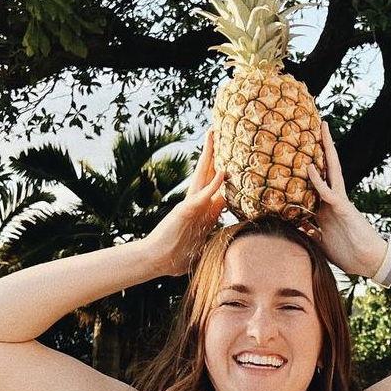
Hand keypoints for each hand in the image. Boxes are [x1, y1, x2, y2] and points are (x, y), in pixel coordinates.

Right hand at [148, 129, 226, 276]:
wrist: (156, 259)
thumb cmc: (176, 257)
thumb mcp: (200, 246)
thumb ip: (210, 240)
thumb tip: (224, 249)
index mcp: (201, 209)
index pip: (216, 185)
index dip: (224, 171)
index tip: (234, 158)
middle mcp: (196, 202)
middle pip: (208, 172)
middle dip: (214, 152)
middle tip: (219, 131)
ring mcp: (191, 205)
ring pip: (204, 176)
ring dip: (211, 156)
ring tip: (215, 135)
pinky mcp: (186, 211)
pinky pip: (203, 196)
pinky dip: (213, 185)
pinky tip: (223, 172)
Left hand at [306, 121, 386, 276]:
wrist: (369, 261)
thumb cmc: (348, 253)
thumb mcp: (321, 242)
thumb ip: (308, 233)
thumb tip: (292, 229)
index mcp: (326, 209)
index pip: (313, 184)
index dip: (305, 169)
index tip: (295, 154)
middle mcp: (332, 201)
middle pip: (324, 169)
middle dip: (320, 149)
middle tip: (314, 126)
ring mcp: (338, 202)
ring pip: (330, 171)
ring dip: (326, 150)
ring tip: (321, 129)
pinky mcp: (344, 209)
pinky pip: (329, 192)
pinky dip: (318, 181)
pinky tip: (310, 168)